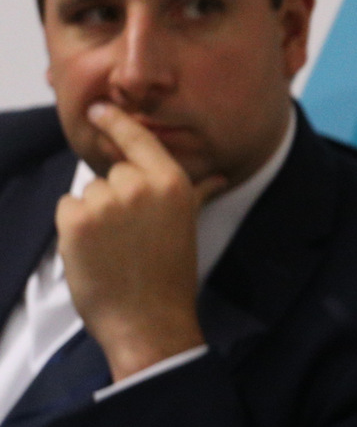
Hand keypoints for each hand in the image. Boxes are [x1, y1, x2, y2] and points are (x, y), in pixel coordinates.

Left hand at [57, 103, 224, 381]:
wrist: (148, 318)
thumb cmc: (170, 273)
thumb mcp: (188, 225)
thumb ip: (196, 192)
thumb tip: (219, 177)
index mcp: (171, 183)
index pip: (138, 140)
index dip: (116, 121)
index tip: (98, 108)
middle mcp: (139, 186)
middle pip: (112, 172)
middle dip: (115, 196)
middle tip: (130, 233)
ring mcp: (106, 202)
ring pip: (88, 191)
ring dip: (94, 214)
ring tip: (115, 246)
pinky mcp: (76, 221)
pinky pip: (67, 208)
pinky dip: (74, 227)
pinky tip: (95, 250)